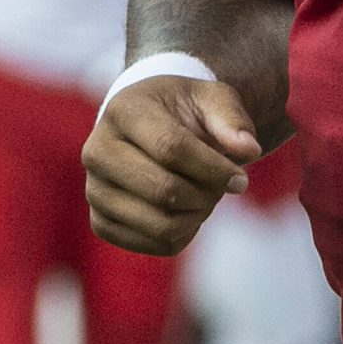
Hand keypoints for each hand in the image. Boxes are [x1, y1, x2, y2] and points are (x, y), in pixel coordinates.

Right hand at [83, 76, 260, 256]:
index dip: (213, 169)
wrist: (147, 128)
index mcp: (122, 111)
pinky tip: (186, 210)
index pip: (170, 148)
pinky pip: (154, 245)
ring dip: (198, 216)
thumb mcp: (211, 99)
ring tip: (205, 196)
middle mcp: (97, 151)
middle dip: (207, 194)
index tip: (241, 179)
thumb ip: (232, 119)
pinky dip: (184, 234)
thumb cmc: (183, 111)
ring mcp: (94, 190)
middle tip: (223, 186)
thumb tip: (248, 150)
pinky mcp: (101, 222)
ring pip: (160, 224)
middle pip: (164, 190)